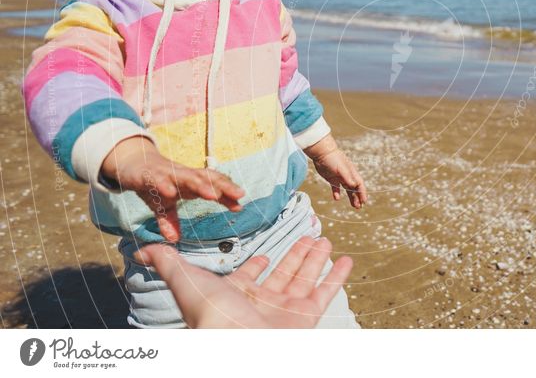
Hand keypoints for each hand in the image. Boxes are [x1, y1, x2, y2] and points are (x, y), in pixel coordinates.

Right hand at [101, 137, 244, 241]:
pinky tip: (170, 192)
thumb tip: (175, 239)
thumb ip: (171, 221)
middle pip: (205, 178)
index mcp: (189, 182)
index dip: (226, 193)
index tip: (240, 205)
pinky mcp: (147, 174)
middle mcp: (181, 175)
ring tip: (213, 194)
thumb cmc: (153, 183)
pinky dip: (163, 184)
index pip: (212, 184)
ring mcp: (165, 174)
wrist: (131, 164)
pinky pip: (156, 179)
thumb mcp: (163, 205)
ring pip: (185, 177)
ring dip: (199, 184)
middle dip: (221, 186)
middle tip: (238, 195)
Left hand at [133, 236, 353, 328]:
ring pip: (303, 280)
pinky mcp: (305, 319)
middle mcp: (261, 303)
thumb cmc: (211, 318)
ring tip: (324, 239)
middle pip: (282, 274)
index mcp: (234, 296)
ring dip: (314, 259)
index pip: (248, 278)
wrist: (238, 349)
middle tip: (308, 235)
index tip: (263, 254)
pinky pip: (324, 293)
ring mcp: (285, 311)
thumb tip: (142, 249)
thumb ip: (169, 264)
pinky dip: (337, 277)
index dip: (256, 266)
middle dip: (294, 255)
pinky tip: (346, 259)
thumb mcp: (187, 282)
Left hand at [312, 148, 367, 208]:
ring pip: (347, 189)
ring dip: (351, 197)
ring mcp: (339, 177)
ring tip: (354, 206)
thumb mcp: (341, 168)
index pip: (359, 184)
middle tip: (359, 207)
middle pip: (354, 188)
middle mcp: (347, 176)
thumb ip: (347, 176)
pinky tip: (337, 199)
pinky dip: (337, 193)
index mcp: (351, 172)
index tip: (364, 201)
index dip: (362, 193)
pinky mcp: (331, 178)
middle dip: (358, 198)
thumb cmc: (333, 158)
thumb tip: (354, 185)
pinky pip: (336, 188)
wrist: (321, 153)